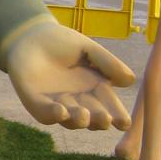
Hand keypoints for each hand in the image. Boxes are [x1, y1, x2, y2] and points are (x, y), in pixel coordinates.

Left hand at [5, 21, 133, 130]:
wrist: (30, 36)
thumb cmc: (62, 42)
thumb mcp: (89, 50)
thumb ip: (107, 63)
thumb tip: (130, 80)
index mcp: (95, 89)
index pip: (110, 105)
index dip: (118, 115)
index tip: (125, 123)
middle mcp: (79, 102)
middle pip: (92, 116)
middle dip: (99, 120)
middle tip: (105, 120)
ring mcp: (58, 105)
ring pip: (71, 120)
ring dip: (78, 119)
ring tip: (84, 115)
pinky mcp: (38, 105)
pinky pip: (46, 114)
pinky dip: (54, 114)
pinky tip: (60, 111)